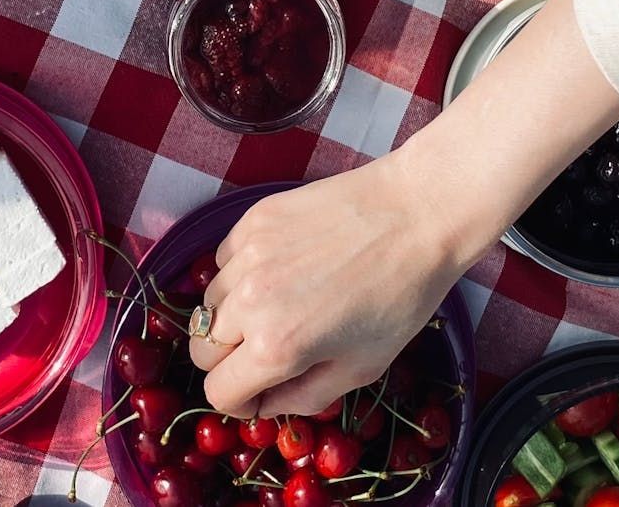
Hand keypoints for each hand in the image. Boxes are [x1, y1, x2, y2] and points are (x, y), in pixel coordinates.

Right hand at [189, 156, 467, 418]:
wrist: (417, 215)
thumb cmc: (400, 297)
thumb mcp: (362, 368)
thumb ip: (304, 397)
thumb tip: (266, 403)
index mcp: (275, 347)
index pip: (217, 392)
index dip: (239, 402)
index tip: (259, 393)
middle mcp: (249, 302)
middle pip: (201, 350)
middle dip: (229, 362)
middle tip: (266, 354)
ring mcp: (246, 256)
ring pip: (208, 304)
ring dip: (232, 316)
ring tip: (278, 307)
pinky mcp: (252, 220)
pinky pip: (223, 261)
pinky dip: (240, 275)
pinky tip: (281, 270)